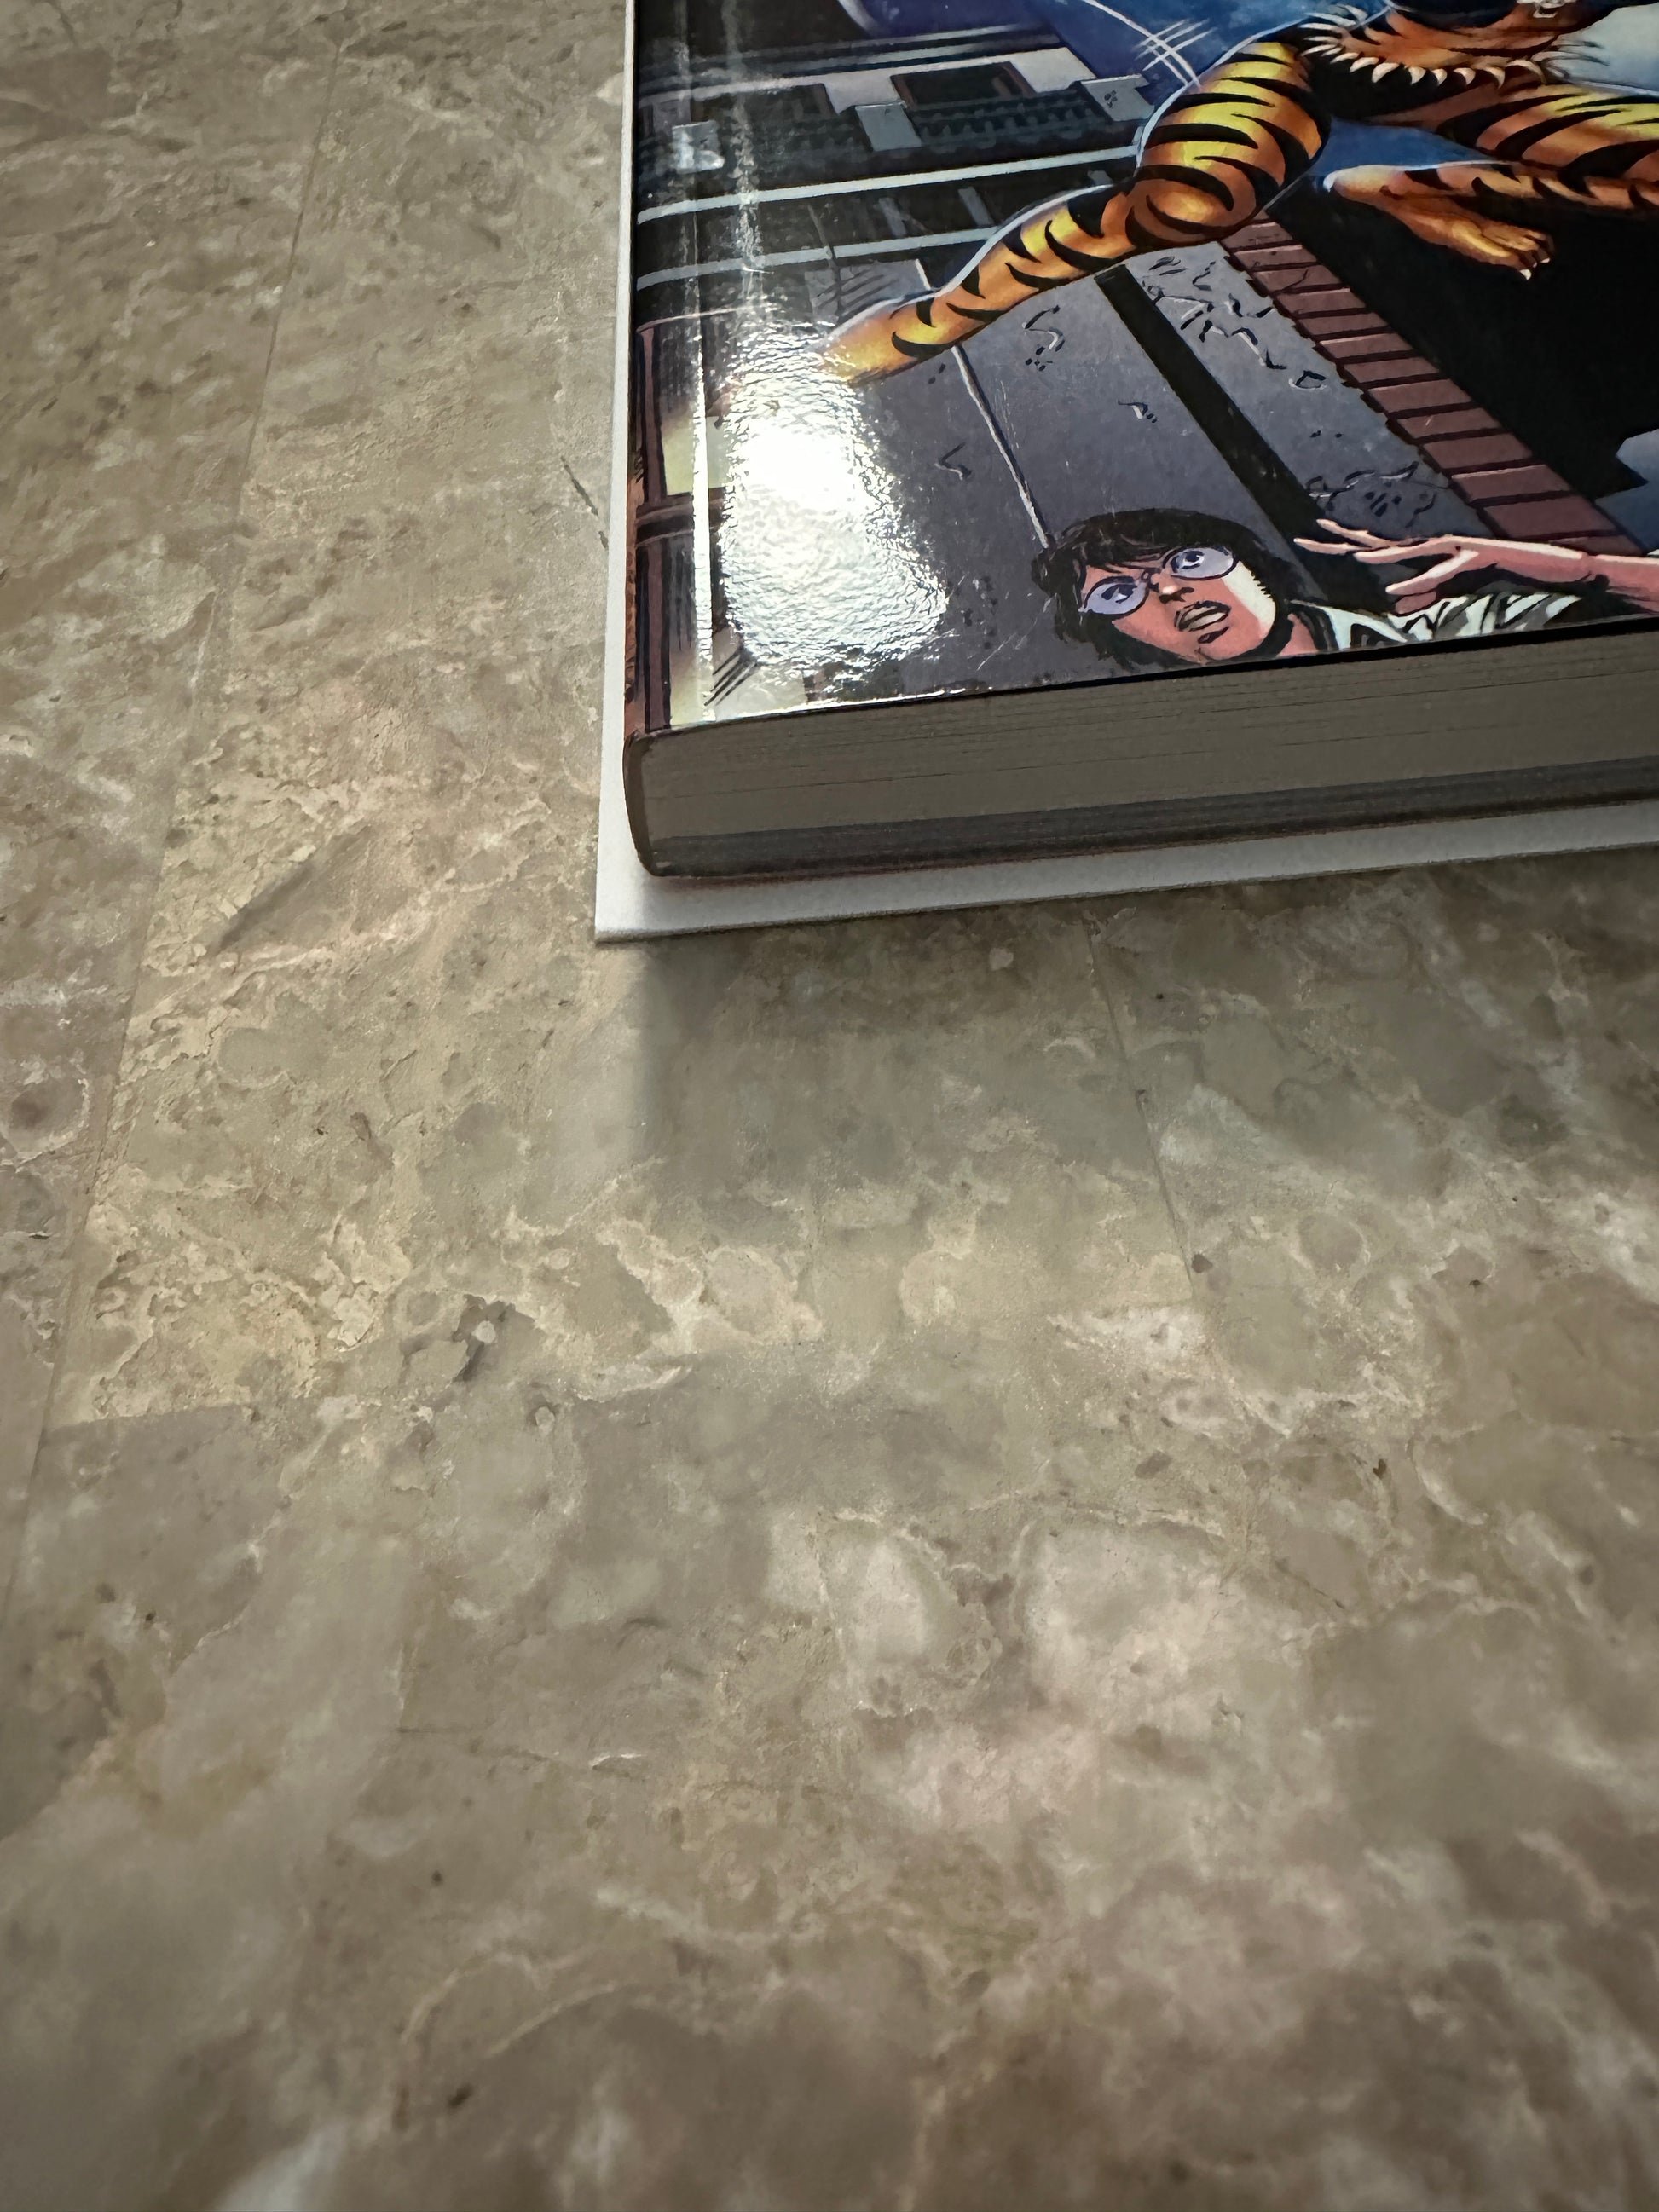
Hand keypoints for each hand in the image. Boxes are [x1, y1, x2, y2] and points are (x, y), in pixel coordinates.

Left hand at [1293, 517, 1593, 614]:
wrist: (1551, 565)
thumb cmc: (1502, 576)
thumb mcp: (1453, 591)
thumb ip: (1424, 595)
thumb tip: (1396, 605)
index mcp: (1427, 552)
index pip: (1377, 544)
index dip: (1343, 541)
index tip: (1311, 536)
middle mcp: (1435, 545)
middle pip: (1381, 541)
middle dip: (1344, 540)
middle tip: (1308, 536)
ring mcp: (1457, 548)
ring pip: (1412, 552)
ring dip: (1383, 558)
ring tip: (1356, 559)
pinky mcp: (1479, 557)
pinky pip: (1447, 572)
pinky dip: (1426, 579)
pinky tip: (1403, 589)